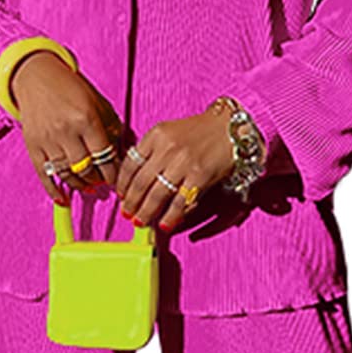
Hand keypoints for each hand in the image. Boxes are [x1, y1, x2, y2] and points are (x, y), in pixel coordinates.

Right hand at [10, 51, 123, 204]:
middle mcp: (66, 131)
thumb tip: (121, 155)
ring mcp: (48, 140)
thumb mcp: (97, 102)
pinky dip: (53, 189)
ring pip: (67, 175)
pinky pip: (44, 174)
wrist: (36, 76)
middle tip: (104, 182)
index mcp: (86, 119)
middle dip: (98, 180)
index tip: (118, 180)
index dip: (114, 173)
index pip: (105, 156)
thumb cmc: (70, 88)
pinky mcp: (33, 146)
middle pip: (87, 169)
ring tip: (89, 186)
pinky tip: (62, 199)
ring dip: (80, 185)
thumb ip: (110, 127)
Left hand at [115, 104, 234, 231]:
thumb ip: (152, 150)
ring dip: (147, 212)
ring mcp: (183, 162)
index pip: (131, 164)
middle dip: (132, 203)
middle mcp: (167, 147)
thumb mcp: (169, 131)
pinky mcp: (200, 175)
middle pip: (141, 182)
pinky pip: (180, 202)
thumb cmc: (200, 132)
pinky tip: (165, 224)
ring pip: (157, 195)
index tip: (120, 196)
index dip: (122, 184)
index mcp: (156, 134)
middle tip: (127, 214)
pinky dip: (171, 216)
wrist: (231, 127)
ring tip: (141, 222)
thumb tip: (134, 178)